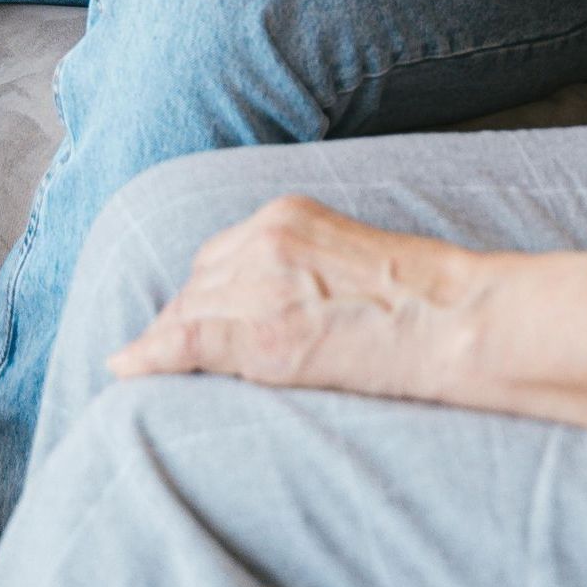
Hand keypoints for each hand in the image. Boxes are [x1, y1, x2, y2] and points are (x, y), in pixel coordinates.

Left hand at [109, 195, 477, 405]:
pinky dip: (150, 356)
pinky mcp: (266, 338)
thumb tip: (277, 298)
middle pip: (196, 285)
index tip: (189, 319)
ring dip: (171, 342)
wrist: (461, 319)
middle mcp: (265, 241)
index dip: (201, 295)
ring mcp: (262, 288)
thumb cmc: (427, 295)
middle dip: (182, 319)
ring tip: (154, 370)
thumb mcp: (351, 255)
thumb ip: (303, 264)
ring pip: (187, 313)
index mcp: (288, 215)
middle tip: (169, 354)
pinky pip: (187, 343)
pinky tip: (125, 367)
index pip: (217, 256)